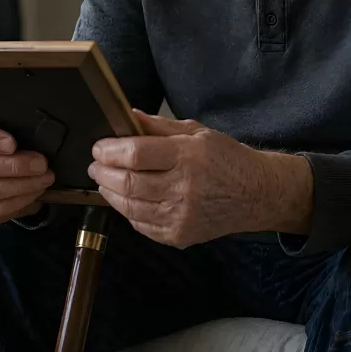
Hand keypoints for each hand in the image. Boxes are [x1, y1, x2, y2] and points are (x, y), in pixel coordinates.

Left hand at [88, 110, 312, 247]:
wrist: (255, 194)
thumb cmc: (226, 158)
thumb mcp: (197, 132)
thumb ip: (159, 126)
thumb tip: (127, 116)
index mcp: (188, 156)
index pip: (136, 153)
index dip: (109, 150)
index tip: (99, 147)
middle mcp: (184, 188)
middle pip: (128, 182)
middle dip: (103, 173)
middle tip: (95, 165)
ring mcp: (181, 215)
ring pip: (129, 207)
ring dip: (109, 193)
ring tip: (105, 182)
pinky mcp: (179, 235)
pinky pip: (141, 225)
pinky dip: (128, 211)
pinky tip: (127, 199)